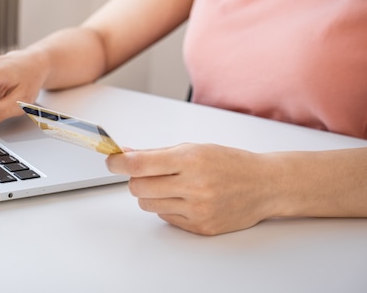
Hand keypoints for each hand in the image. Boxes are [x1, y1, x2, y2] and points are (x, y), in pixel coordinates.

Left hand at [106, 143, 277, 234]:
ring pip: (148, 205)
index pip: (140, 164)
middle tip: (146, 173)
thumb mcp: (194, 148)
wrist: (265, 185)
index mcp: (191, 160)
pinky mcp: (201, 227)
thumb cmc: (230, 163)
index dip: (118, 163)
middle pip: (138, 187)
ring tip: (169, 186)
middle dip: (136, 179)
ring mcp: (198, 209)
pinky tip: (184, 198)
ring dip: (150, 194)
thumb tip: (126, 153)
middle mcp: (194, 186)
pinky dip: (167, 207)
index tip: (111, 161)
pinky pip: (165, 218)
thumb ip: (157, 153)